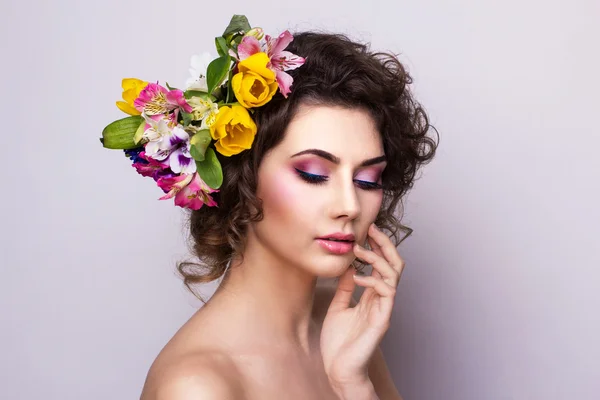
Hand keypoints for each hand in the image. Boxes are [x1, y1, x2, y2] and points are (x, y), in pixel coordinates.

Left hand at [320, 223, 405, 387]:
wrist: (338, 369)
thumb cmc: (338, 342)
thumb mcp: (337, 307)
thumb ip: (344, 288)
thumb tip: (348, 268)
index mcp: (372, 296)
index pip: (381, 265)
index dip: (378, 246)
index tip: (366, 230)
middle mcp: (381, 300)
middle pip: (394, 265)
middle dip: (385, 244)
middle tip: (372, 229)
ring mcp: (383, 309)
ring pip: (393, 275)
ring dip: (377, 258)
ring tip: (359, 250)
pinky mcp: (382, 320)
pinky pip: (386, 293)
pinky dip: (372, 280)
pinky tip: (356, 278)